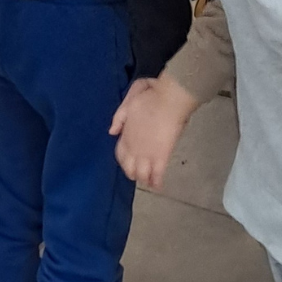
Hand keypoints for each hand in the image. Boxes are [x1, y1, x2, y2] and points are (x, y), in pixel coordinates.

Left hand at [109, 74, 199, 189]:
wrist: (168, 99)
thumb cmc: (151, 95)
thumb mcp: (129, 99)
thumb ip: (119, 117)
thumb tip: (112, 132)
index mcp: (126, 134)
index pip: (120, 154)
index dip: (123, 160)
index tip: (128, 161)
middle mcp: (134, 147)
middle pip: (129, 168)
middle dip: (132, 172)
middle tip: (139, 173)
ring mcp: (147, 153)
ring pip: (141, 174)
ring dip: (144, 179)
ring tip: (148, 181)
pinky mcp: (161, 156)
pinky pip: (157, 175)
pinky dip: (156, 183)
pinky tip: (158, 187)